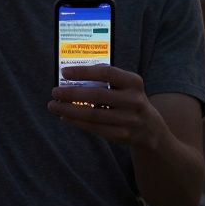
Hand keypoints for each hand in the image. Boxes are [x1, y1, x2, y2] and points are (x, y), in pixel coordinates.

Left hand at [49, 65, 166, 149]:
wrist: (150, 128)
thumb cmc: (128, 99)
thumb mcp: (125, 85)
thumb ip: (105, 79)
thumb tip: (73, 74)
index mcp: (133, 81)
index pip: (106, 72)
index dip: (84, 71)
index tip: (64, 72)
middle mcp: (134, 100)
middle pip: (97, 95)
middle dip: (72, 93)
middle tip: (54, 92)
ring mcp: (129, 119)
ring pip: (93, 114)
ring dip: (69, 110)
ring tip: (54, 106)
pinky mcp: (122, 134)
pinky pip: (94, 128)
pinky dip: (77, 122)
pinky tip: (65, 117)